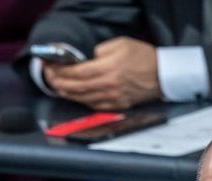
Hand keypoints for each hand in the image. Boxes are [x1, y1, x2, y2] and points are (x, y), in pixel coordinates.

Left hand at [44, 37, 160, 109]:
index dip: (61, 71)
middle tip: (50, 78)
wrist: (162, 75)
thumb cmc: (143, 57)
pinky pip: (93, 105)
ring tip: (58, 87)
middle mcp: (108, 85)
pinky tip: (75, 96)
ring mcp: (112, 98)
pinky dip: (80, 100)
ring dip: (67, 93)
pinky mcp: (116, 105)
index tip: (52, 68)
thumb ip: (100, 50)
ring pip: (82, 98)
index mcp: (108, 68)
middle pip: (76, 87)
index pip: (77, 72)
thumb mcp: (121, 44)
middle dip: (59, 82)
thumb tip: (85, 59)